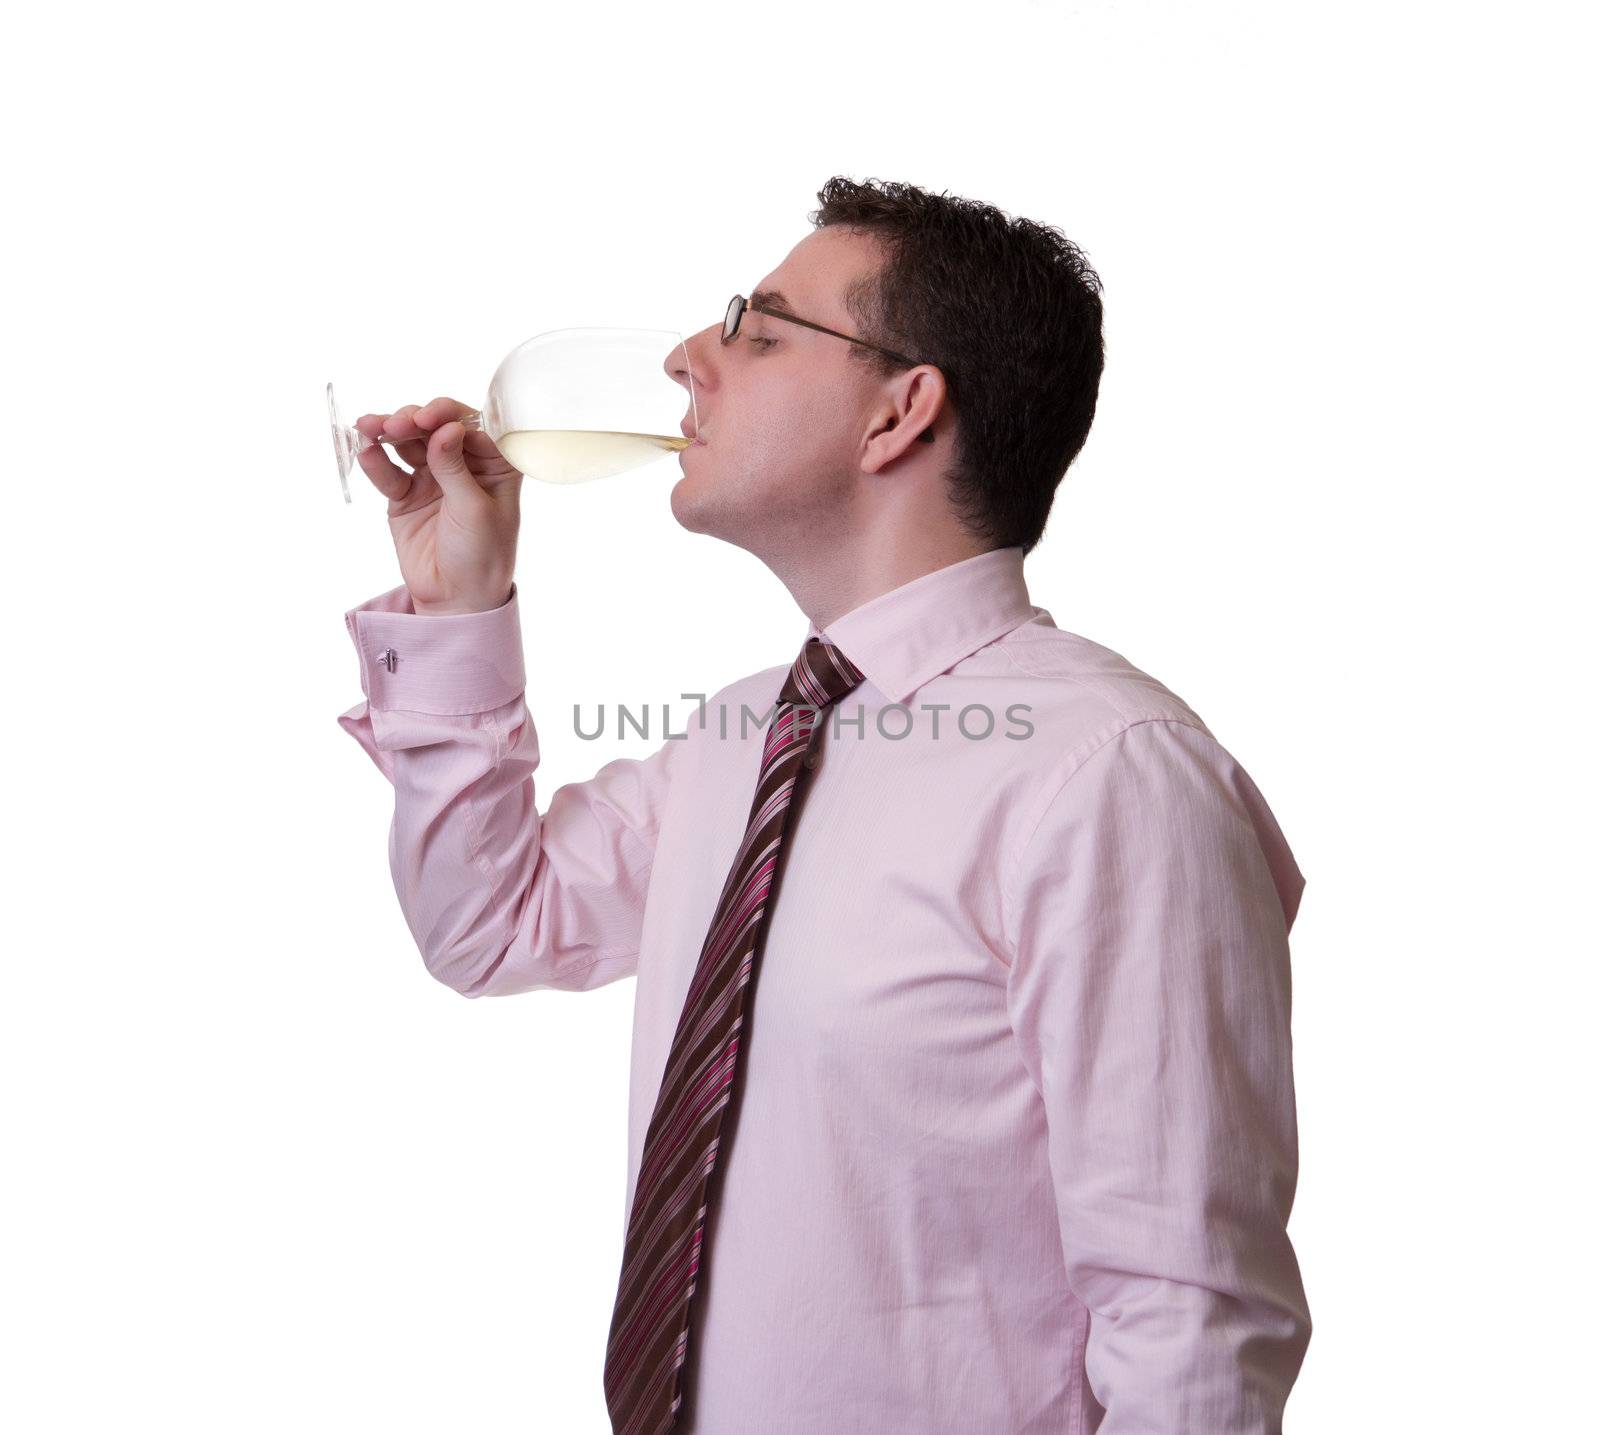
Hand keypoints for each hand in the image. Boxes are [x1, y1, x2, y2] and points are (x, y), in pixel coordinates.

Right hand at [354, 397, 521, 614]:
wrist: (456, 599)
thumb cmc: (482, 556)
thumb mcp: (474, 510)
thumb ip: (455, 468)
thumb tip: (446, 428)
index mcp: (495, 465)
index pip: (470, 426)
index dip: (447, 416)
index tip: (427, 417)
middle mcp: (464, 465)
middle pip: (435, 428)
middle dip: (413, 420)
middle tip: (395, 425)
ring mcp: (433, 478)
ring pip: (408, 443)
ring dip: (388, 431)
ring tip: (370, 428)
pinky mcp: (406, 495)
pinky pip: (389, 472)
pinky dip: (376, 461)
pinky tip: (366, 451)